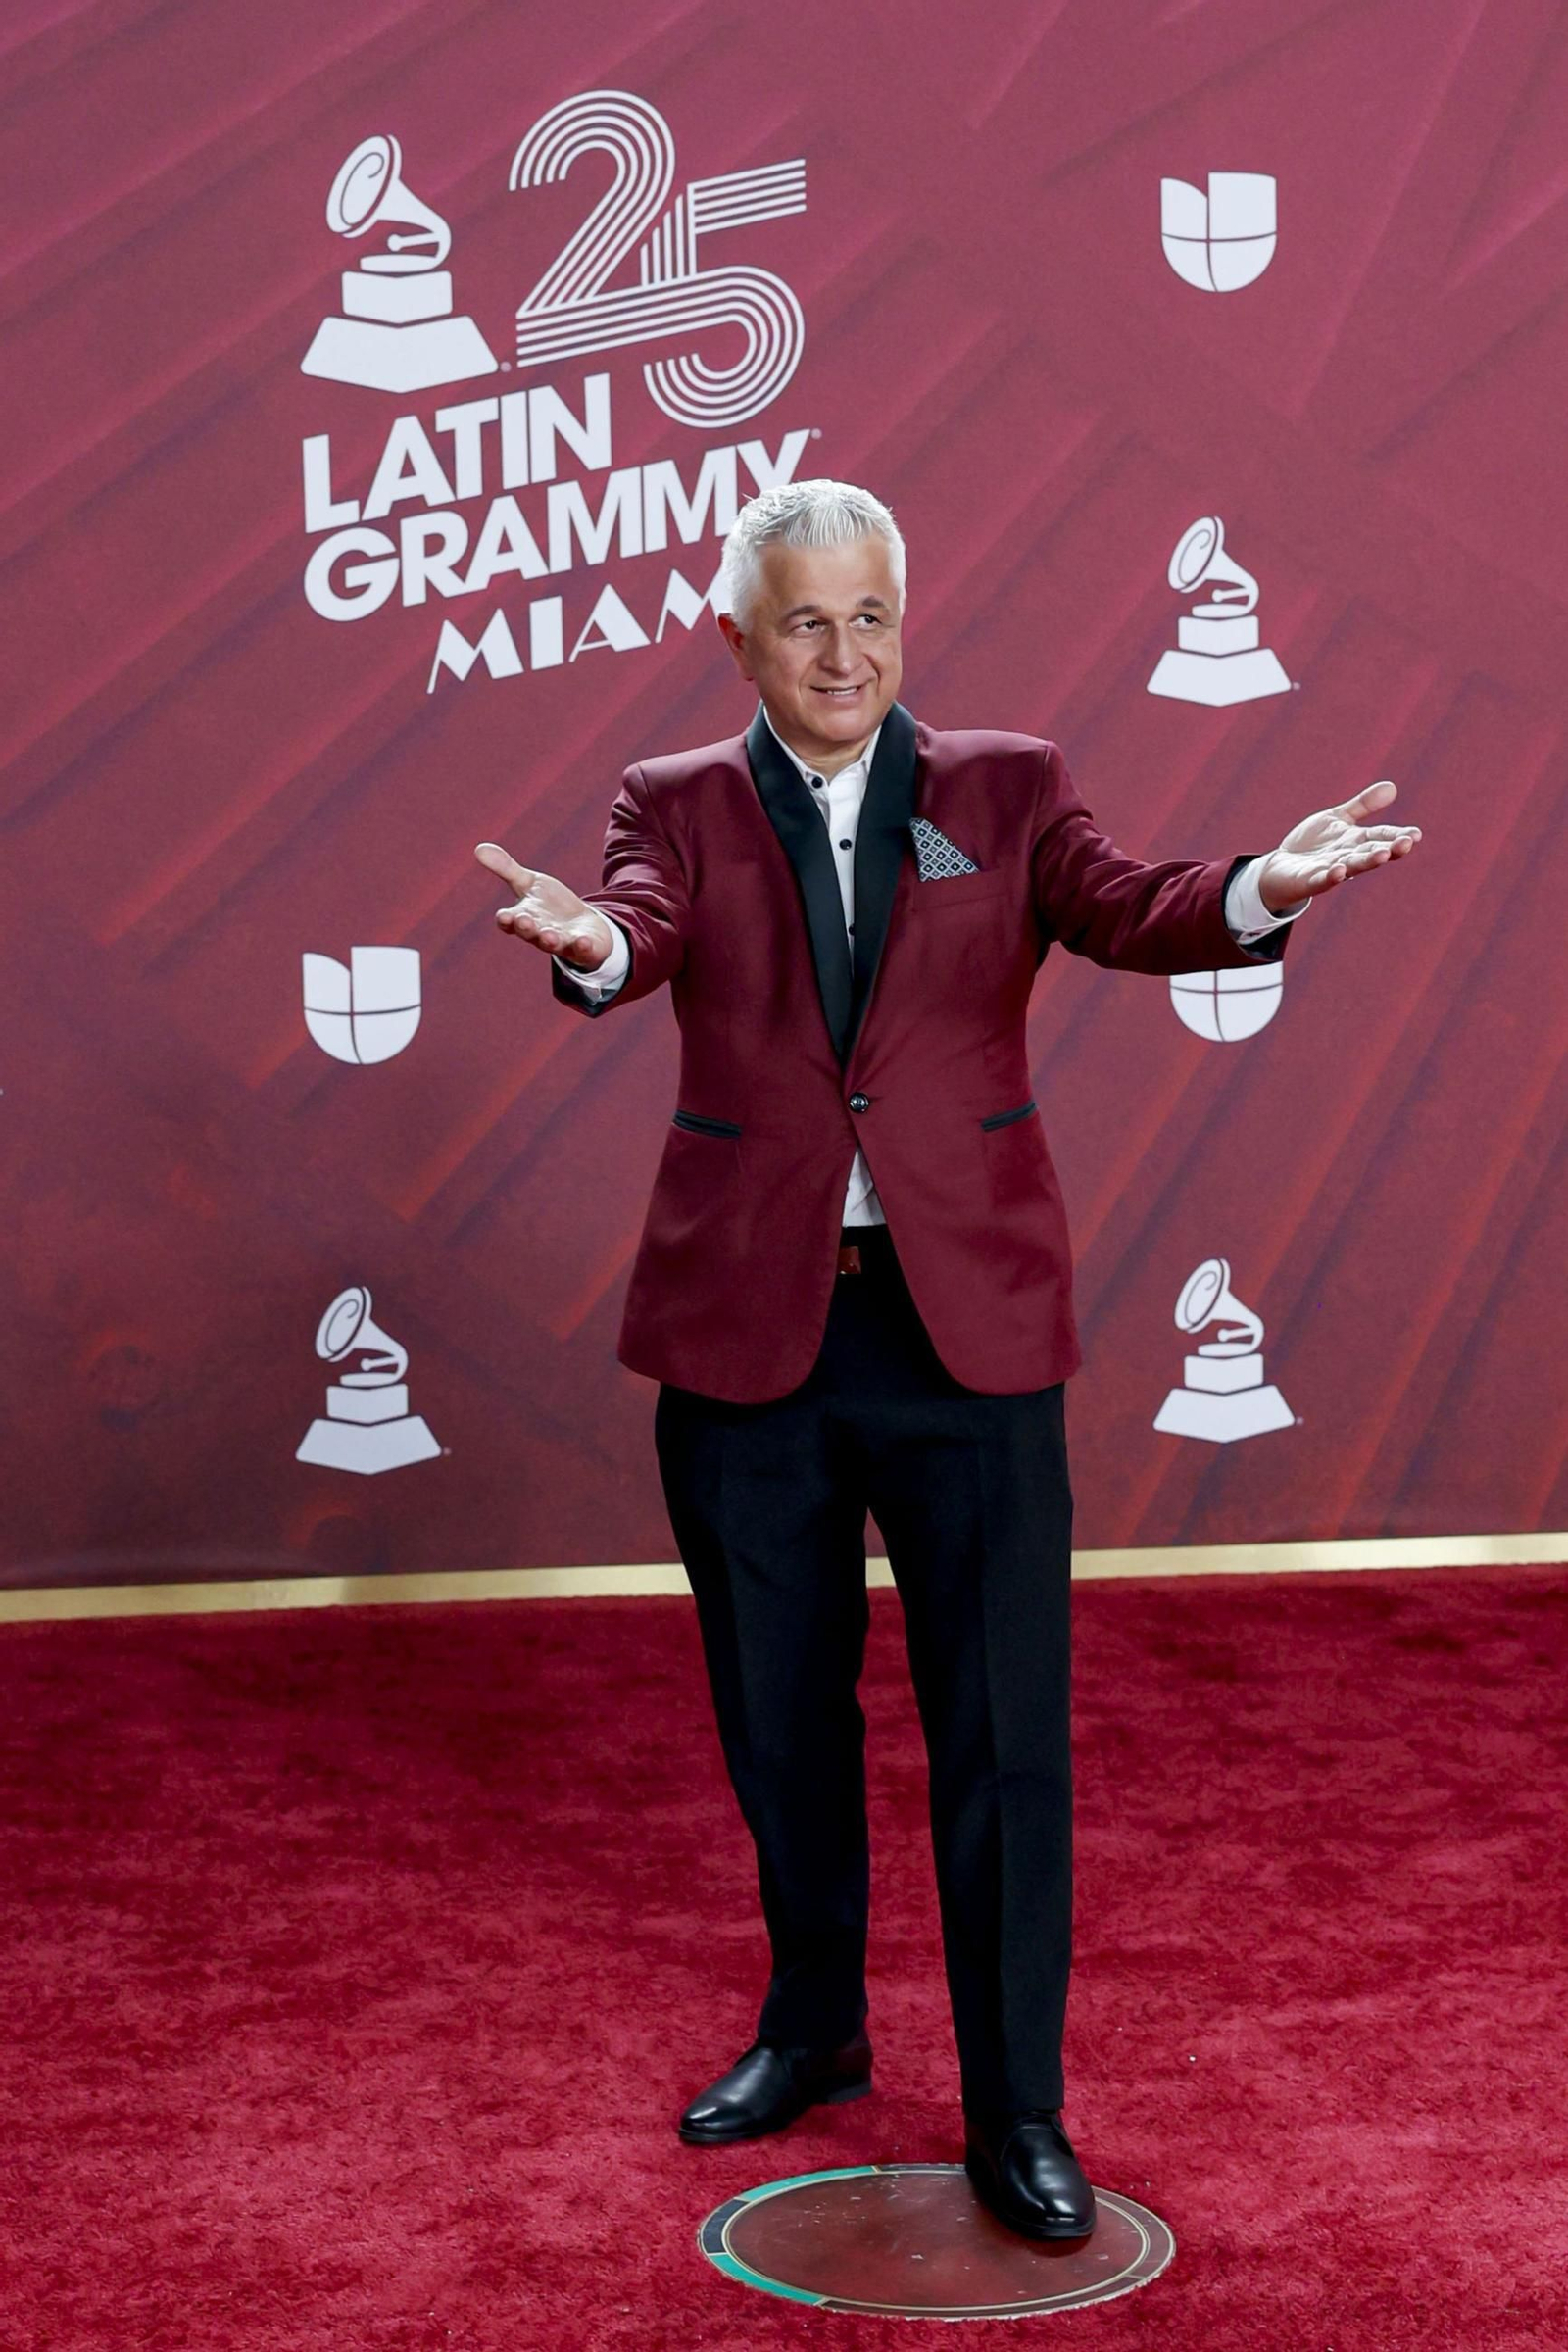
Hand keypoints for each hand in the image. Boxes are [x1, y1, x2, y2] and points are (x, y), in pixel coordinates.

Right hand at [474, 841, 615, 969]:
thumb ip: (506, 868)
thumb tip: (478, 848)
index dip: (506, 920)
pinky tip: (584, 940)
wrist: (581, 925)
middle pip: (530, 933)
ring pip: (553, 944)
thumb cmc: (550, 905)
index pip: (509, 922)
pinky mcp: (585, 947)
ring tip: (549, 935)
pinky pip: (583, 950)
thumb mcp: (529, 883)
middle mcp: (540, 933)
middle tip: (523, 921)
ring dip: (550, 940)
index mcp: (523, 918)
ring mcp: (562, 942)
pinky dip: (583, 946)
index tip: (503, 916)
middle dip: (526, 928)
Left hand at [1258, 779, 1421, 915]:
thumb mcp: (1338, 819)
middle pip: (1372, 852)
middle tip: (1406, 844)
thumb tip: (1392, 786)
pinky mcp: (1311, 880)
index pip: (1382, 836)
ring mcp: (1331, 869)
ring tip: (1381, 855)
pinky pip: (1322, 880)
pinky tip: (1339, 871)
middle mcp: (1348, 856)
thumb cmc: (1313, 843)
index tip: (1415, 834)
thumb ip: (1363, 805)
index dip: (1398, 835)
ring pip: (1353, 866)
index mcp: (1357, 841)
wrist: (1282, 866)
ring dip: (1367, 861)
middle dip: (1389, 849)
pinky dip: (1331, 876)